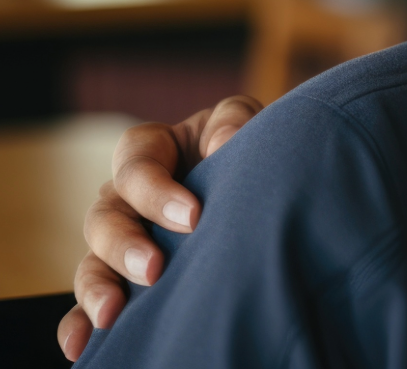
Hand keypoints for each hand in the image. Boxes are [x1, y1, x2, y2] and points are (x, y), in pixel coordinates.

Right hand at [56, 96, 261, 360]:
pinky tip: (81, 344)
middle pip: (106, 217)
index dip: (157, 190)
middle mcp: (128, 197)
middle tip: (155, 269)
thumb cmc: (248, 146)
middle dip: (126, 244)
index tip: (195, 216)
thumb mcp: (243, 123)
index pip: (135, 164)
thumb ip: (233, 121)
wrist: (267, 183)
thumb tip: (222, 144)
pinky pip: (91, 300)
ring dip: (99, 287)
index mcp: (152, 152)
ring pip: (92, 262)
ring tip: (112, 313)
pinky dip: (80, 322)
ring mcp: (123, 239)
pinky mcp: (126, 277)